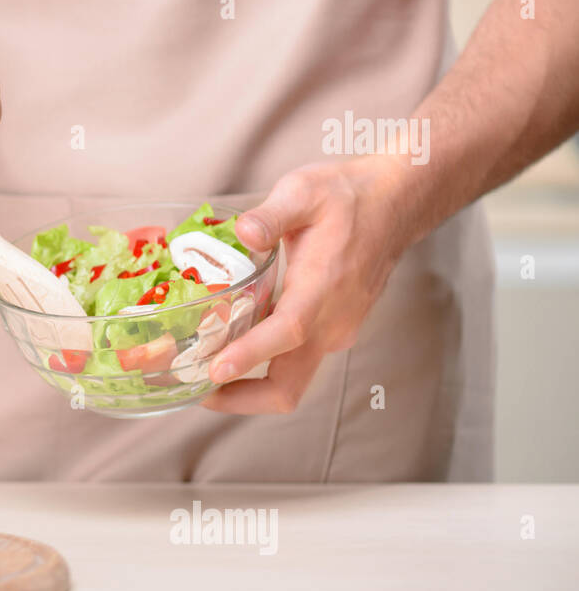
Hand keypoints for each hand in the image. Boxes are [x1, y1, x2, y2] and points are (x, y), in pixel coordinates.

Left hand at [203, 155, 413, 413]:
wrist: (396, 205)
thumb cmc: (349, 196)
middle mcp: (332, 322)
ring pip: (290, 382)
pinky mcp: (331, 332)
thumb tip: (243, 232)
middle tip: (195, 390)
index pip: (288, 332)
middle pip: (288, 387)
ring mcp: (334, 333)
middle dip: (240, 399)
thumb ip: (271, 215)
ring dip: (247, 389)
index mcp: (323, 288)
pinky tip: (229, 349)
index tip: (214, 371)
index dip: (250, 355)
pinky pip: (294, 363)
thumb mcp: (304, 191)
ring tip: (200, 375)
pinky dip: (261, 368)